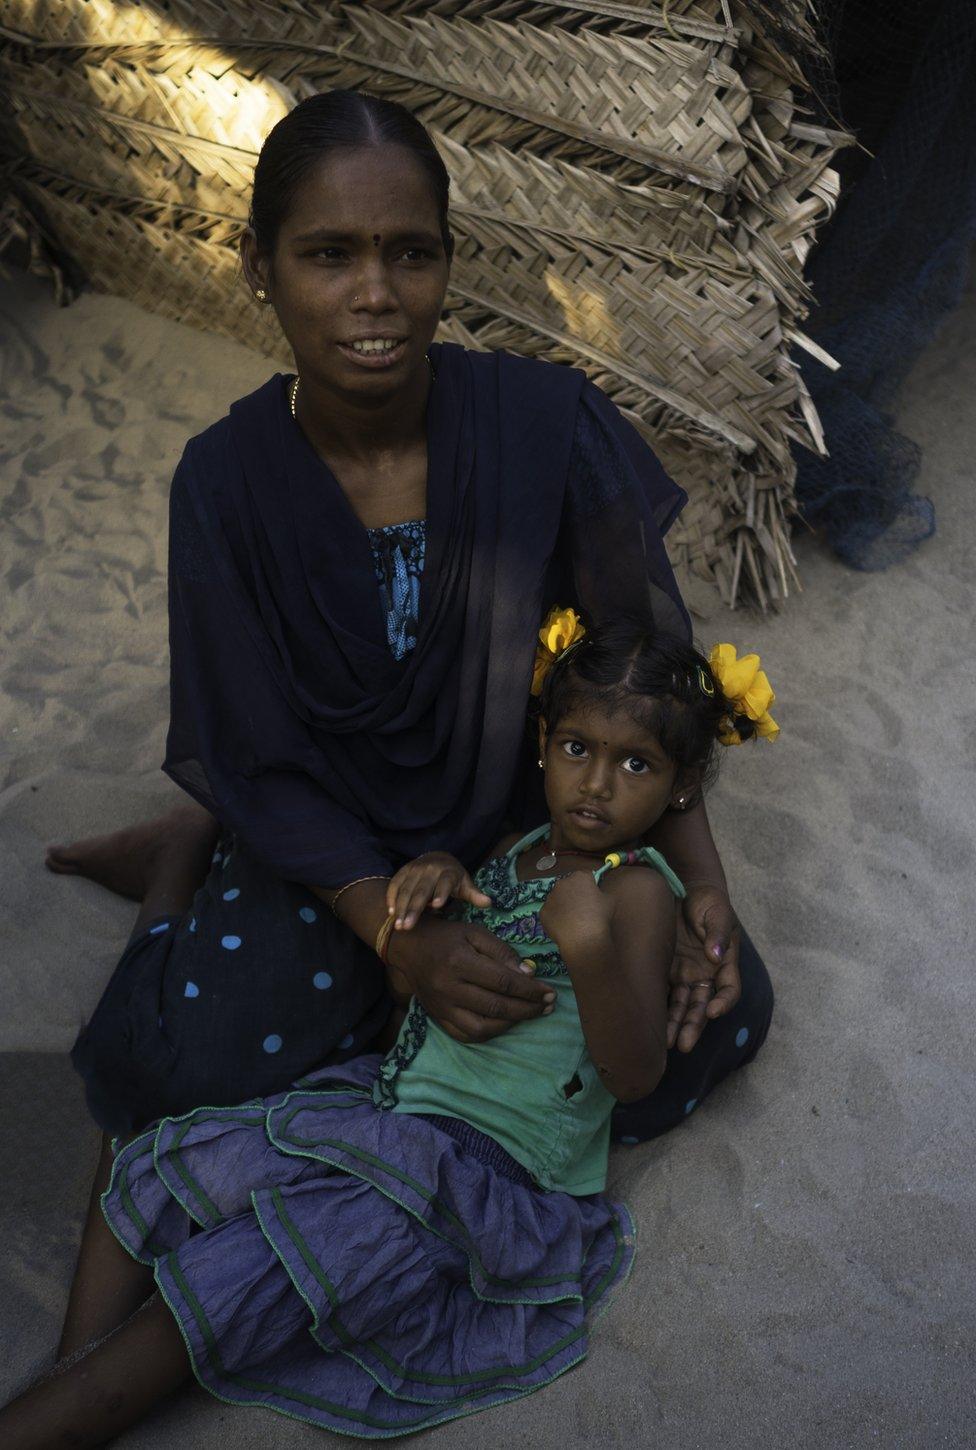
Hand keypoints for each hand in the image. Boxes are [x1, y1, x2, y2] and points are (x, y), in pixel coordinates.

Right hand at [386, 852, 490, 930]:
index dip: (441, 893)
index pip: (444, 883)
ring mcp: (414, 869)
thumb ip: (474, 894)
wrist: (436, 858)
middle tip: (407, 927)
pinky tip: (391, 912)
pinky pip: (394, 884)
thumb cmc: (452, 878)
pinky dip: (391, 898)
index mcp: (448, 872)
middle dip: (413, 909)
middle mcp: (429, 869)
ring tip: (398, 925)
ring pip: (406, 889)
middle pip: (421, 890)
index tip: (437, 906)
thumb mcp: (464, 884)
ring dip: (400, 907)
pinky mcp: (402, 872)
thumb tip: (488, 902)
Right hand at [386, 914, 554, 1042]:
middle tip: (549, 1005)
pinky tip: (505, 1023)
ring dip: (511, 1024)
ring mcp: (442, 1007)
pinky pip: (466, 1035)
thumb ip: (501, 952)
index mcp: (460, 963)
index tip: (549, 991)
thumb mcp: (475, 933)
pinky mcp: (438, 1017)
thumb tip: (528, 973)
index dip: (530, 990)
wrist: (409, 948)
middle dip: (528, 1009)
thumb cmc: (446, 937)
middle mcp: (449, 989)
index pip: (503, 982)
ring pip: (482, 1028)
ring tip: (530, 1014)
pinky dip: (489, 1033)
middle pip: (496, 1006)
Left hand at [539, 869, 612, 951]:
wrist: (583, 937)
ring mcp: (550, 897)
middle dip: (573, 893)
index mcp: (579, 877)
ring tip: (572, 920)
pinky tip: (563, 927)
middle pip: (568, 886)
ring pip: (557, 898)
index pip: (585, 875)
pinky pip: (550, 912)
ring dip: (563, 905)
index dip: (589, 885)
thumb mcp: (610, 901)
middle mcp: (562, 883)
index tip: (592, 895)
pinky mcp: (542, 911)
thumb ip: (602, 892)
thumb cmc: (599, 916)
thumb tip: (598, 893)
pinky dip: (555, 917)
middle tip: (581, 908)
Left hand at [666, 885, 740, 1052]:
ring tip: (665, 1043)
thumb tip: (715, 955)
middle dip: (694, 1026)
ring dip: (675, 1024)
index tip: (713, 1012)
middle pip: (702, 1006)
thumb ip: (717, 932)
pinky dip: (658, 1008)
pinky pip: (662, 992)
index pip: (729, 990)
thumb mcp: (717, 911)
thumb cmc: (708, 900)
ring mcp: (684, 974)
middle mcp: (705, 974)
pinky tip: (647, 1022)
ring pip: (681, 1005)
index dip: (724, 1003)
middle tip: (683, 1045)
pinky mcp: (665, 970)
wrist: (684, 888)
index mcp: (724, 963)